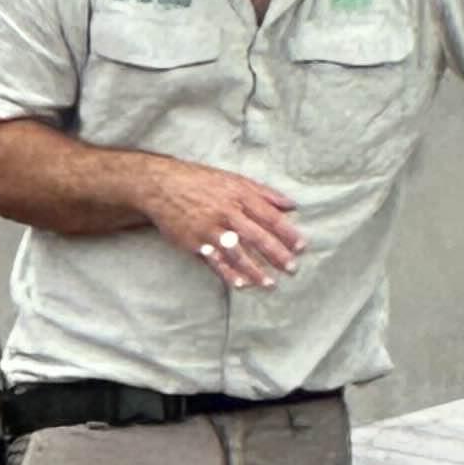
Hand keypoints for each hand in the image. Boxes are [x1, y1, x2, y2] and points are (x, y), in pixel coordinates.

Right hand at [143, 160, 304, 291]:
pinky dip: (227, 274)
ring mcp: (210, 229)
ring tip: (270, 284)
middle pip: (257, 237)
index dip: (287, 233)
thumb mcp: (235, 180)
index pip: (270, 217)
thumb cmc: (202, 182)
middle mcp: (227, 213)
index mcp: (240, 196)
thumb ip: (265, 193)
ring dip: (255, 270)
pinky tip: (240, 284)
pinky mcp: (194, 242)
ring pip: (237, 253)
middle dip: (277, 255)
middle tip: (292, 269)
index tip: (301, 247)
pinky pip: (214, 261)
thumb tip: (292, 205)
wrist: (162, 186)